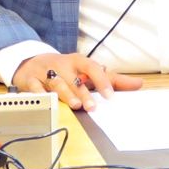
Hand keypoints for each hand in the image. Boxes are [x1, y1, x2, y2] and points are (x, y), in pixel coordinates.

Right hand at [12, 53, 142, 111]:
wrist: (32, 62)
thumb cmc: (66, 70)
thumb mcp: (87, 72)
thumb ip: (112, 79)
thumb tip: (138, 84)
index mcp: (78, 62)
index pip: (92, 67)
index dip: (101, 81)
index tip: (110, 96)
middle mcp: (62, 65)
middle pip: (73, 78)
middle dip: (83, 92)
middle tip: (92, 107)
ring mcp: (45, 72)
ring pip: (55, 83)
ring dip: (65, 94)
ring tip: (74, 105)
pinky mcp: (30, 80)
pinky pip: (34, 88)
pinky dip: (40, 95)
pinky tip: (47, 103)